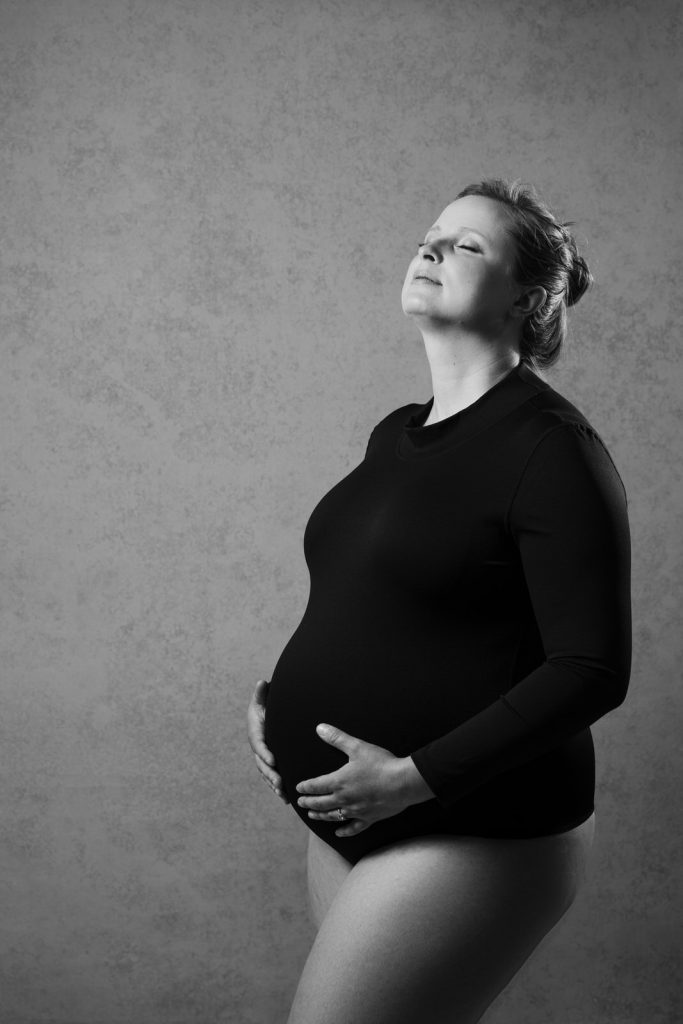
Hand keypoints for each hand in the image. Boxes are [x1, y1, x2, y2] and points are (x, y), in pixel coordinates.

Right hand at [246, 679, 288, 803]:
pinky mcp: (271, 764)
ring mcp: (263, 757)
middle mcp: (258, 748)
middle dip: (271, 774)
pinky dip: (277, 787)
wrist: (268, 715)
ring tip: (283, 794)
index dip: (265, 753)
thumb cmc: (266, 706)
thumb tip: (262, 682)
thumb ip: (262, 693)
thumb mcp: (262, 699)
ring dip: (274, 784)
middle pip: (262, 764)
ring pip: (267, 774)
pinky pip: (272, 777)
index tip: (273, 760)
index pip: (259, 744)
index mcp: (256, 733)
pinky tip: (286, 798)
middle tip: (280, 782)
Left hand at [295, 723, 433, 837]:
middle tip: (300, 803)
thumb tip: (320, 728)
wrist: (403, 782)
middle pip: (321, 803)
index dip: (306, 787)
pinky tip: (339, 833)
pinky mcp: (369, 818)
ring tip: (313, 816)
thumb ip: (337, 738)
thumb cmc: (381, 764)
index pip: (316, 786)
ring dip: (320, 816)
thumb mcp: (357, 747)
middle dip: (309, 803)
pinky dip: (345, 831)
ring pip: (333, 816)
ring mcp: (356, 811)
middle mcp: (344, 799)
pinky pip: (353, 828)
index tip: (299, 788)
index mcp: (339, 782)